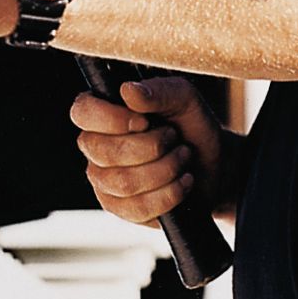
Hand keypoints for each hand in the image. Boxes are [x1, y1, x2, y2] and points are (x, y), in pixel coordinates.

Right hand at [72, 75, 224, 227]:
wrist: (214, 165)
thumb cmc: (191, 126)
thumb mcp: (185, 99)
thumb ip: (159, 90)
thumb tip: (128, 91)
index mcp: (102, 113)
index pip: (83, 112)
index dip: (112, 119)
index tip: (144, 121)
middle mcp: (95, 147)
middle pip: (104, 152)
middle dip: (151, 147)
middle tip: (174, 138)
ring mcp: (103, 180)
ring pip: (123, 182)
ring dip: (165, 169)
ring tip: (183, 158)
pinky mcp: (119, 208)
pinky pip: (137, 208)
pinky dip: (169, 194)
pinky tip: (183, 182)